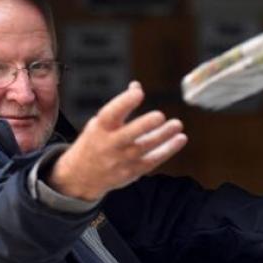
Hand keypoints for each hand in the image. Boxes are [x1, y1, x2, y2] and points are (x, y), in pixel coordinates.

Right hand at [49, 81, 187, 200]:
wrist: (82, 176)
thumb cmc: (95, 142)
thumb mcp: (100, 122)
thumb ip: (120, 106)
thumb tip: (137, 86)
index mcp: (100, 128)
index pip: (110, 114)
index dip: (124, 103)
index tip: (138, 93)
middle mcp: (109, 145)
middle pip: (128, 135)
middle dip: (144, 126)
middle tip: (160, 115)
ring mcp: (121, 160)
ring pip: (144, 148)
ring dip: (163, 137)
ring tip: (177, 125)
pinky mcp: (132, 171)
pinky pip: (152, 161)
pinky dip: (167, 150)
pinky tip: (179, 139)